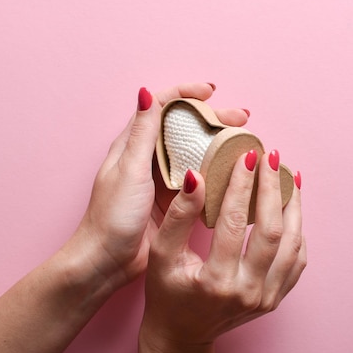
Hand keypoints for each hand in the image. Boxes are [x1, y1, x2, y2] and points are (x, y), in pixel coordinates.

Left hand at [64, 83, 248, 289]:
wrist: (107, 261)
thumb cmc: (112, 216)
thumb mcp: (130, 170)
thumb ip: (142, 133)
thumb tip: (146, 92)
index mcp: (133, 144)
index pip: (161, 106)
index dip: (186, 94)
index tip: (211, 92)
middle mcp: (148, 157)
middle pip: (184, 127)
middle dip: (213, 118)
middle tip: (241, 119)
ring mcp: (162, 179)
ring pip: (195, 152)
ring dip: (218, 143)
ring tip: (244, 140)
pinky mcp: (173, 200)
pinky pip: (199, 178)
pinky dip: (216, 170)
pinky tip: (234, 171)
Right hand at [138, 150, 306, 352]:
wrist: (182, 332)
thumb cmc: (167, 292)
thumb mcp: (162, 254)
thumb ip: (179, 216)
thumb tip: (198, 177)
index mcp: (216, 281)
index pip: (235, 223)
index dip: (242, 186)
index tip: (246, 156)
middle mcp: (247, 291)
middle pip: (272, 230)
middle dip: (273, 188)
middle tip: (271, 158)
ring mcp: (266, 297)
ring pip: (292, 244)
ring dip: (293, 206)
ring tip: (289, 177)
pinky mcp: (275, 298)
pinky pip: (297, 260)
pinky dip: (297, 232)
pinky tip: (291, 209)